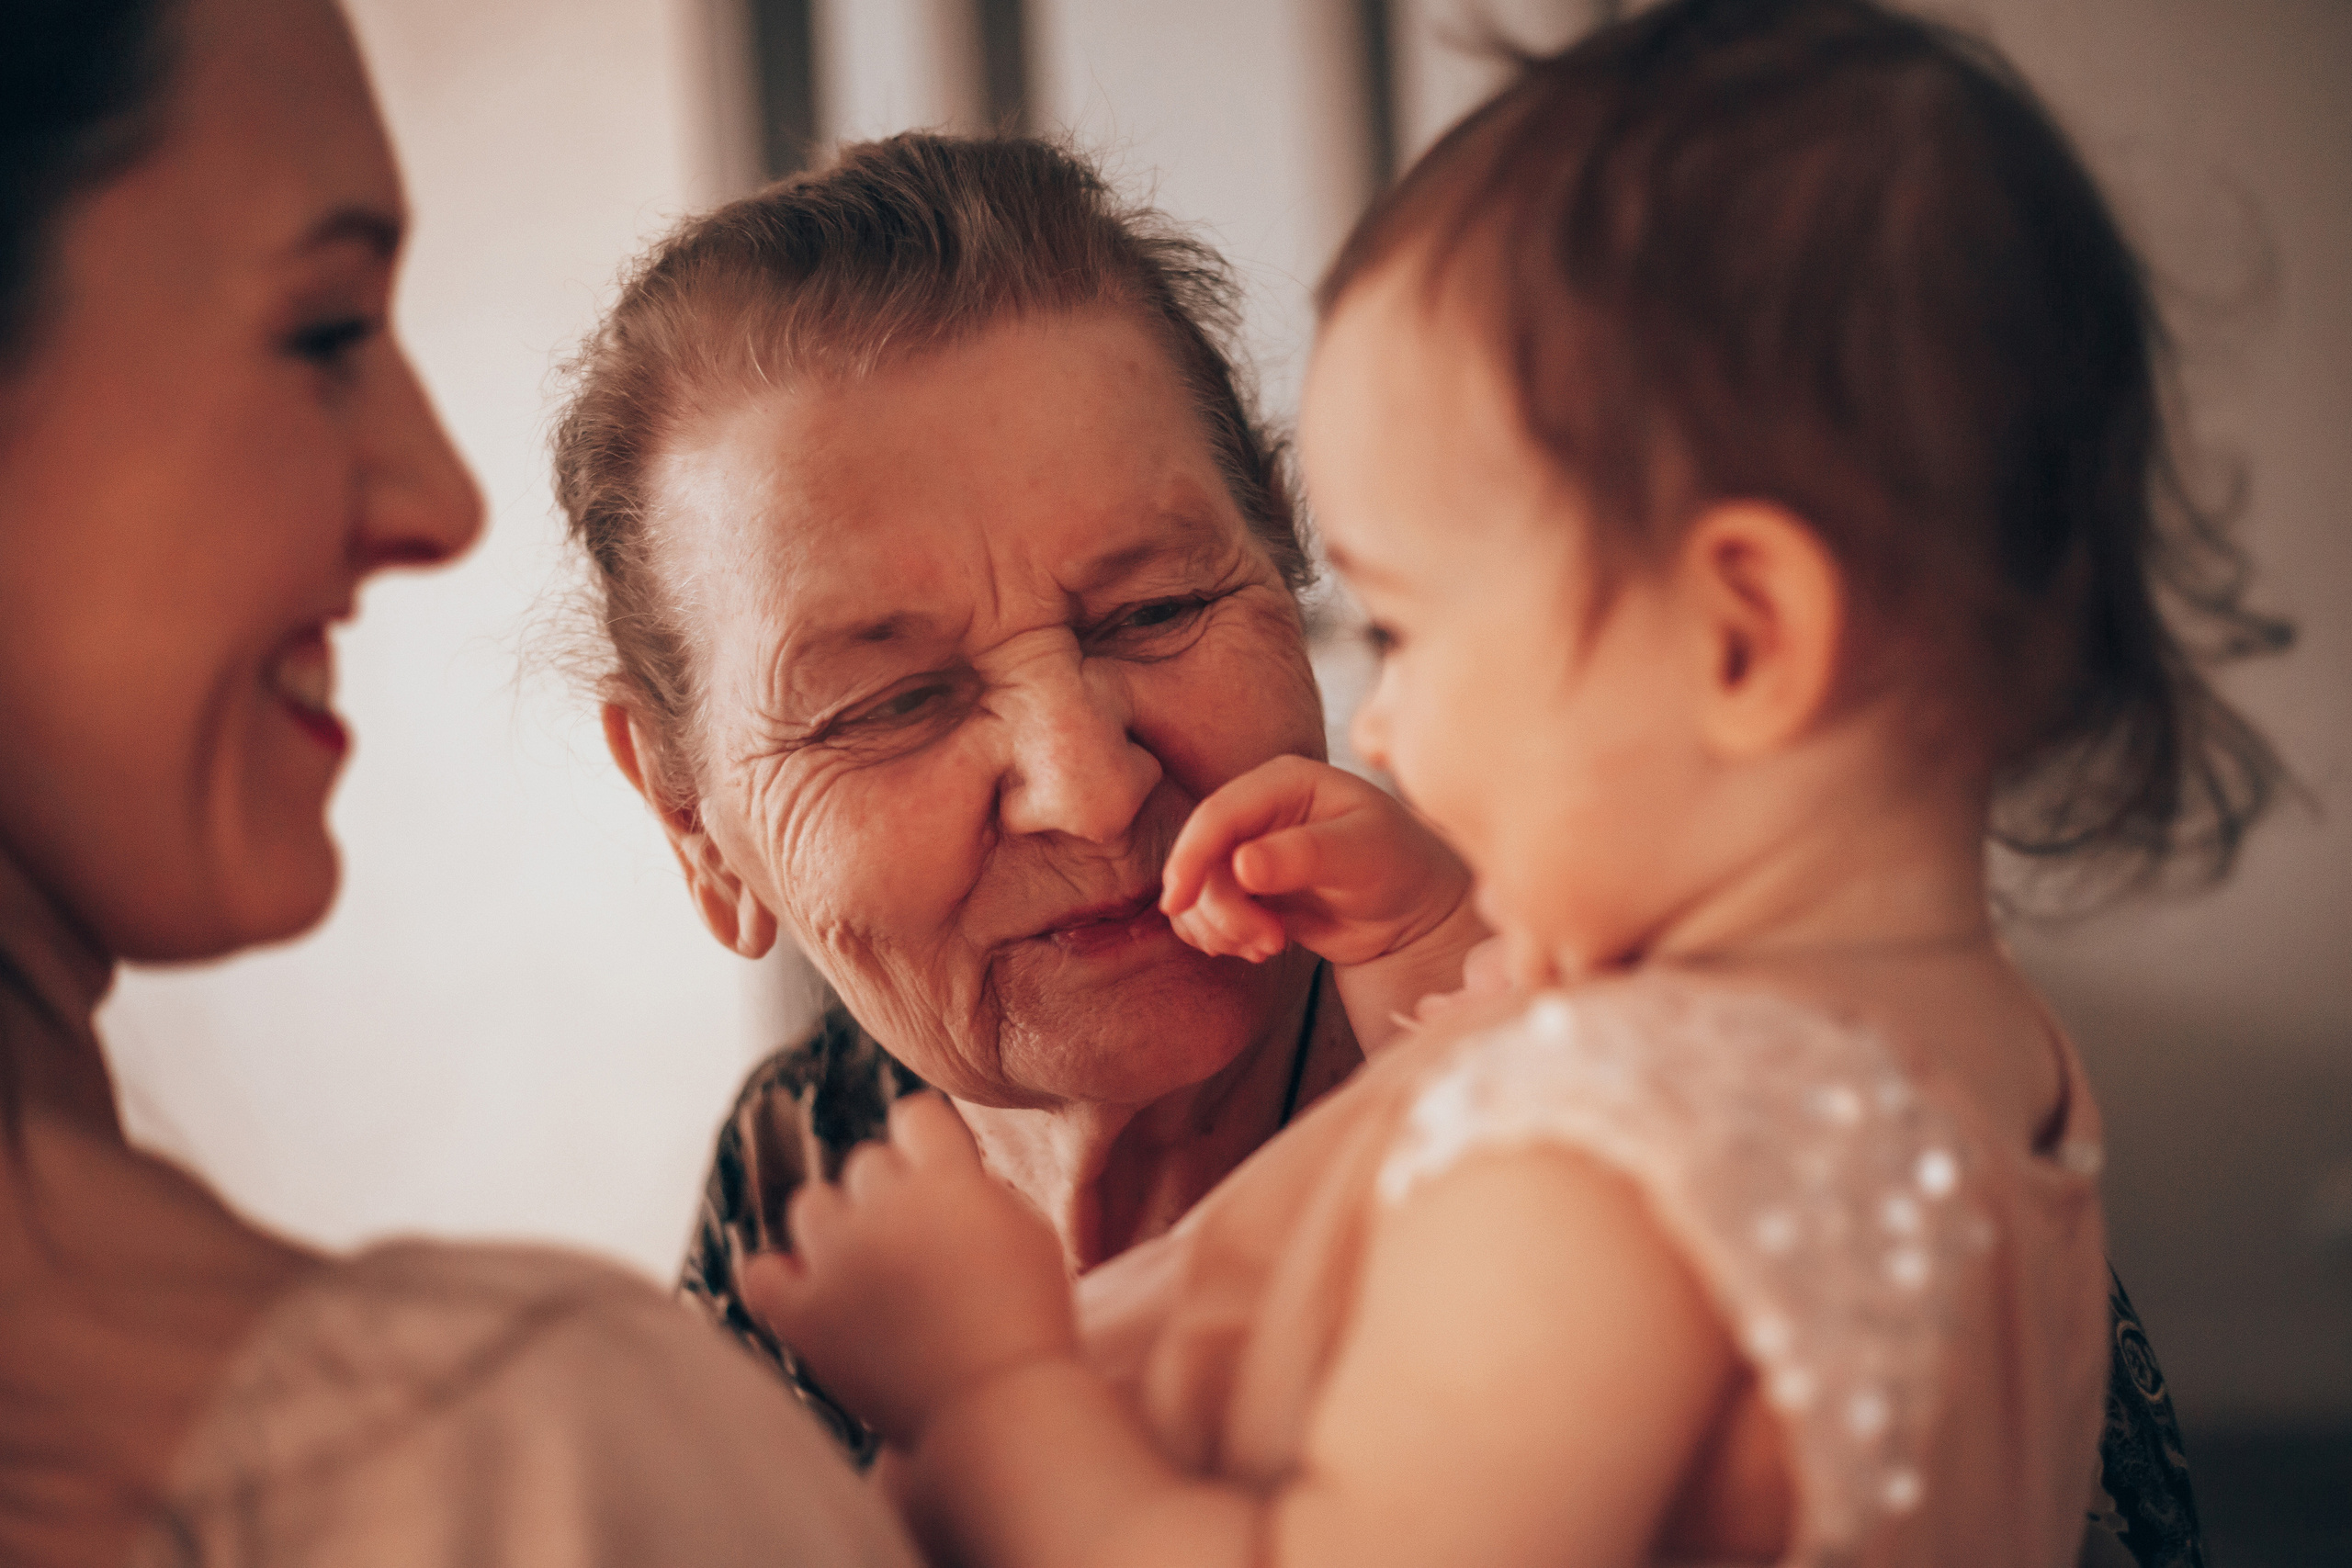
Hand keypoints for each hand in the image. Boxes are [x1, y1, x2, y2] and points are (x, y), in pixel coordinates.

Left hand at [742, 1094, 1077, 1445]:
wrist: (996, 1408)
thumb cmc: (1028, 1321)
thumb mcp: (1030, 1231)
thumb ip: (981, 1188)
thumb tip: (945, 1176)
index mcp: (946, 1178)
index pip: (914, 1115)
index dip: (926, 1142)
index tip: (935, 1171)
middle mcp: (884, 1205)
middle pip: (866, 1162)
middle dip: (890, 1193)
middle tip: (916, 1244)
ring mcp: (837, 1259)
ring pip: (810, 1204)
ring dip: (836, 1227)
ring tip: (866, 1270)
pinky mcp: (803, 1314)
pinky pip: (761, 1274)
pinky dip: (780, 1279)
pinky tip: (807, 1292)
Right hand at [1160, 755, 1474, 967]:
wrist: (1411, 911)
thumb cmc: (1399, 867)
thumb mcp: (1363, 855)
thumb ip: (1304, 856)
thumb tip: (1241, 865)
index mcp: (1283, 782)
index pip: (1218, 814)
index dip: (1191, 856)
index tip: (1178, 901)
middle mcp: (1257, 811)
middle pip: (1201, 859)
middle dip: (1222, 910)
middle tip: (1270, 944)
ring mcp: (1245, 849)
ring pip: (1196, 892)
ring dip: (1222, 929)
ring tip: (1272, 946)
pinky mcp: (1242, 889)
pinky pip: (1203, 915)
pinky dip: (1220, 938)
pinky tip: (1260, 947)